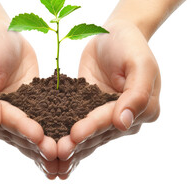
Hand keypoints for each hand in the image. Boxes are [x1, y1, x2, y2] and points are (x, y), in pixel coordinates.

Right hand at [0, 21, 56, 176]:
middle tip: (57, 154)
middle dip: (36, 144)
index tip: (38, 136)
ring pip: (28, 136)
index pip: (1, 120)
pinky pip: (39, 124)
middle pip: (16, 133)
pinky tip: (67, 147)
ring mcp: (9, 116)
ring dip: (44, 147)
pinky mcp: (27, 110)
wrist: (3, 33)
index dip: (20, 128)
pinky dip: (51, 135)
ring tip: (64, 158)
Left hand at [57, 22, 160, 176]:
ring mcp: (106, 116)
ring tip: (50, 156)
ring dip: (70, 146)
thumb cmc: (130, 44)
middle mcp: (126, 118)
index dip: (94, 127)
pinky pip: (76, 123)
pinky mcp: (88, 111)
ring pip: (88, 135)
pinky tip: (48, 148)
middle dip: (78, 143)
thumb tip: (124, 124)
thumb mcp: (140, 63)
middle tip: (58, 152)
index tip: (75, 135)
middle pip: (99, 132)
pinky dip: (64, 135)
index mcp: (144, 109)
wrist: (114, 34)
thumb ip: (137, 93)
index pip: (114, 119)